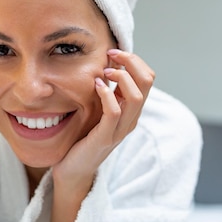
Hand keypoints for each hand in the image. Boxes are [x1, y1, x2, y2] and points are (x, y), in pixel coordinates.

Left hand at [47, 49, 154, 221]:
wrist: (73, 169)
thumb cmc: (84, 137)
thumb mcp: (99, 109)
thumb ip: (108, 91)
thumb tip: (107, 62)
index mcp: (132, 109)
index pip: (148, 77)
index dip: (134, 60)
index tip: (114, 52)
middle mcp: (132, 118)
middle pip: (147, 81)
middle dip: (131, 62)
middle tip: (111, 55)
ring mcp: (120, 129)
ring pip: (136, 96)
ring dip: (120, 76)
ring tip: (103, 73)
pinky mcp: (105, 137)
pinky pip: (114, 112)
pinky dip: (106, 94)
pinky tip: (95, 86)